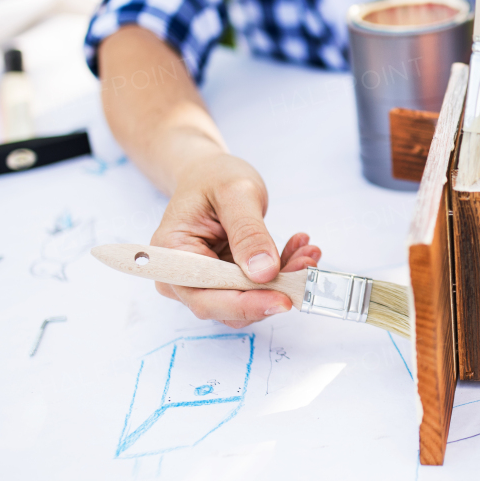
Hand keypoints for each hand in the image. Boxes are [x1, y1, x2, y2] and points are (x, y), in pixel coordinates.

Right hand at [149, 153, 320, 327]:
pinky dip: (282, 273)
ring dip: (283, 282)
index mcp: (172, 255)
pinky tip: (298, 250)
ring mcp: (205, 281)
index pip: (205, 296)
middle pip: (228, 306)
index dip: (245, 304)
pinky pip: (257, 289)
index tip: (283, 298)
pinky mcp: (227, 280)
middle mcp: (183, 277)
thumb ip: (248, 233)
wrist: (210, 174)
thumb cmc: (213, 177)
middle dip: (272, 291)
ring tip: (307, 253)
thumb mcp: (235, 194)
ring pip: (249, 300)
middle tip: (306, 267)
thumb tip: (264, 272)